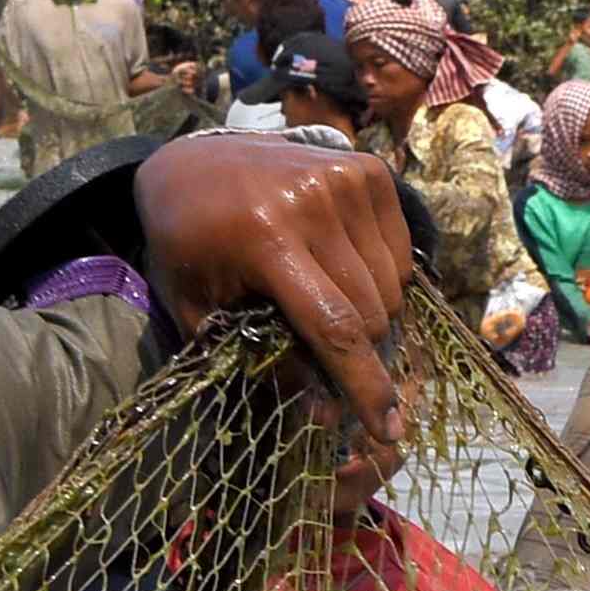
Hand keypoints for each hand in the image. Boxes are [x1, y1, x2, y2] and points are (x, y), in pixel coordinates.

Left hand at [133, 134, 413, 462]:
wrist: (189, 161)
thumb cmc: (189, 244)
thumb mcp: (201, 309)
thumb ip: (259, 361)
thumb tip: (326, 413)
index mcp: (264, 239)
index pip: (335, 326)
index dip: (365, 384)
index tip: (389, 429)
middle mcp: (310, 202)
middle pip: (371, 312)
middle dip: (358, 347)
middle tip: (325, 345)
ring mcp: (344, 179)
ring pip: (392, 286)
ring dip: (371, 311)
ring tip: (328, 298)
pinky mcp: (367, 169)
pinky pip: (401, 252)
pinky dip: (382, 275)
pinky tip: (342, 265)